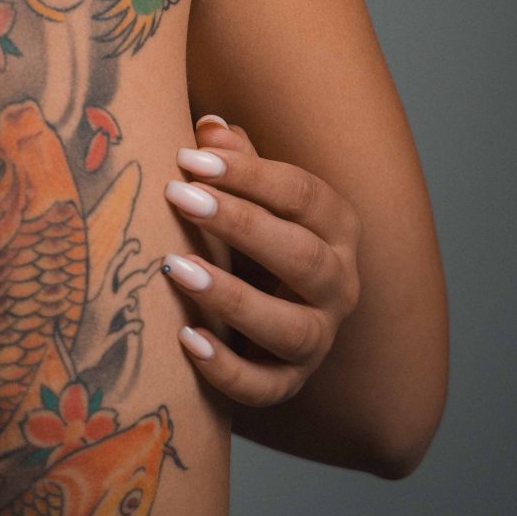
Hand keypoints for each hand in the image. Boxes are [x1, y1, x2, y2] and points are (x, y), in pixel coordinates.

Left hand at [163, 115, 361, 405]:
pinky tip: (186, 340)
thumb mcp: (246, 195)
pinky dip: (228, 370)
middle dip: (240, 224)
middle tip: (178, 197)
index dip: (248, 174)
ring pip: (291, 327)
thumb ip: (234, 161)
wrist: (258, 308)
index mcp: (335, 226)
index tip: (189, 158)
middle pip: (303, 257)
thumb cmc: (248, 233)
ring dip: (233, 298)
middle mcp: (341, 283)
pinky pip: (266, 387)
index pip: (302, 195)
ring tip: (176, 267)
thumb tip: (210, 128)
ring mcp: (319, 338)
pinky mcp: (289, 383)